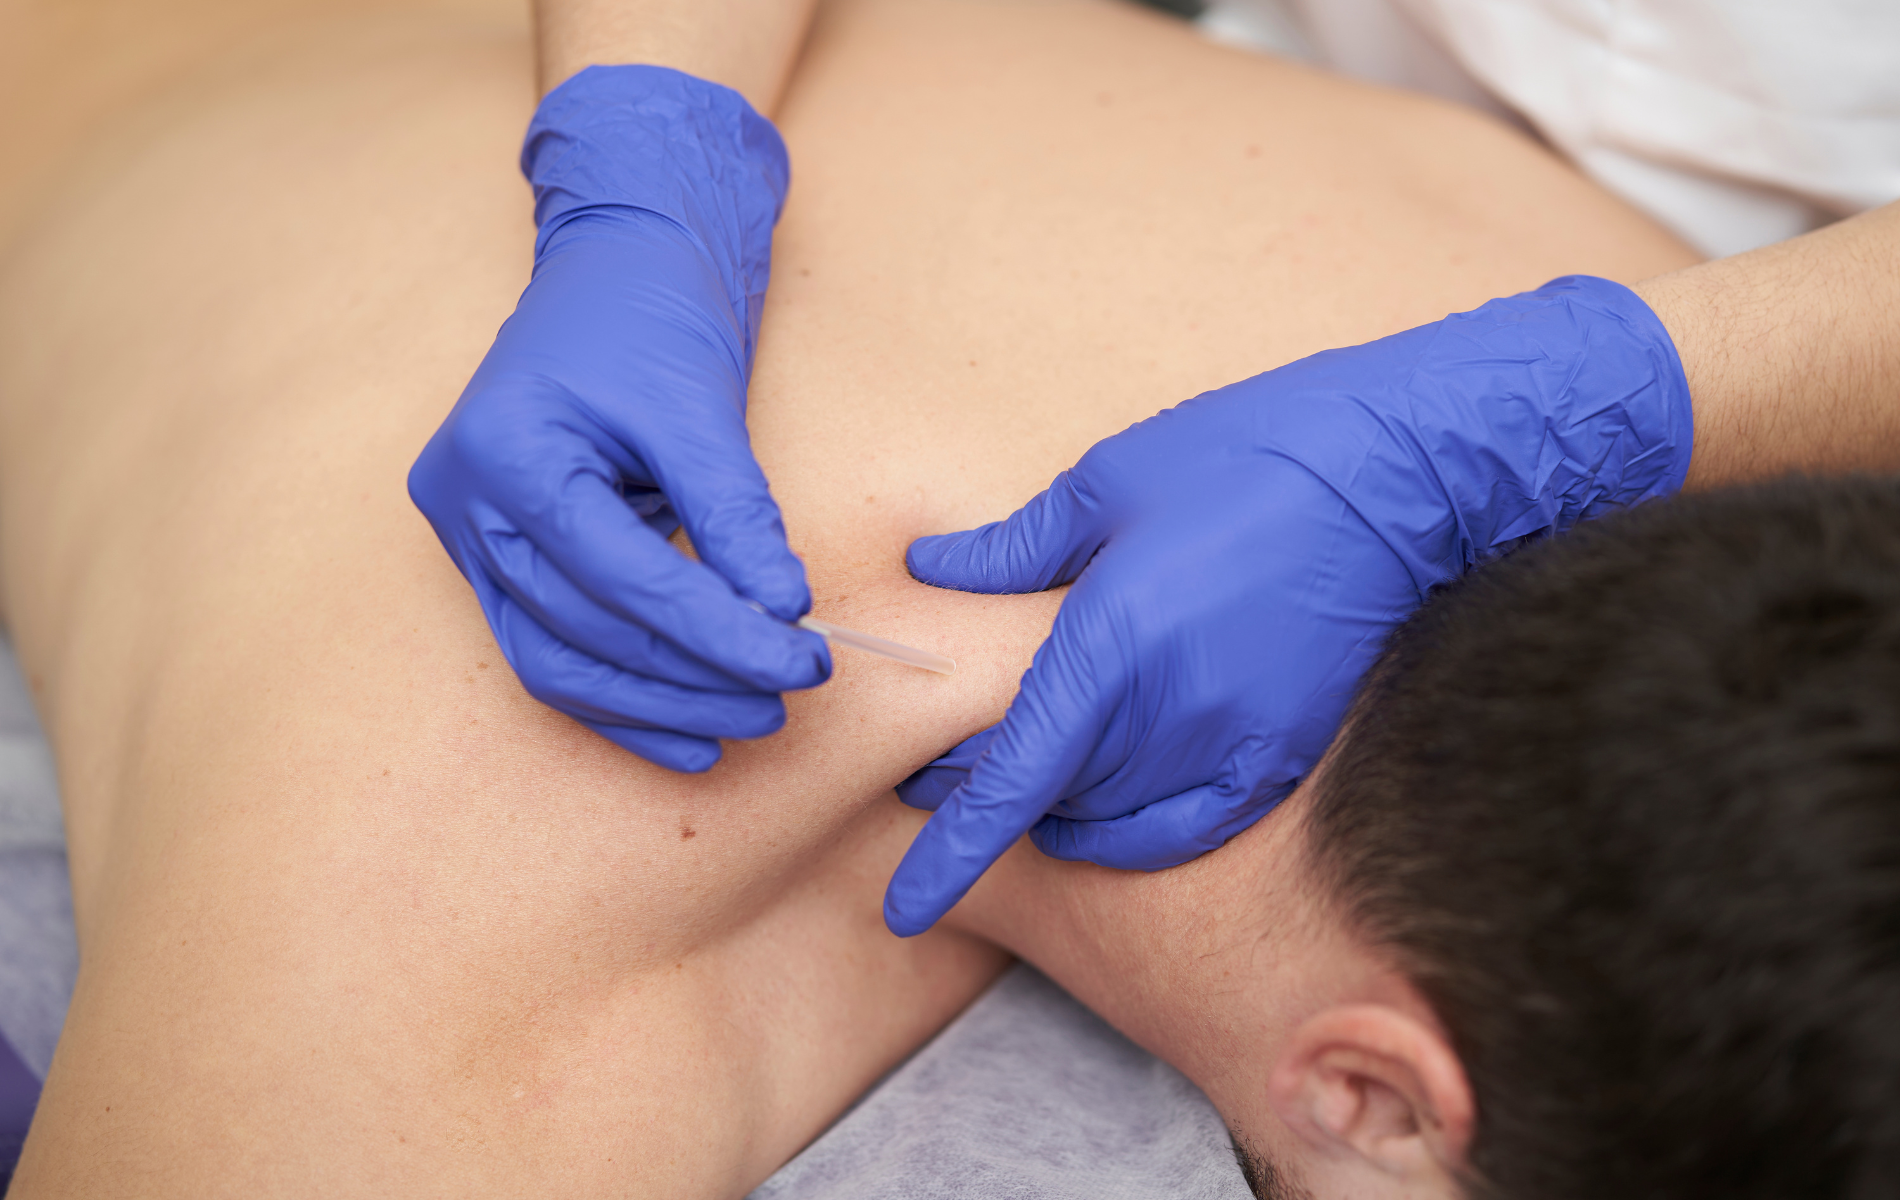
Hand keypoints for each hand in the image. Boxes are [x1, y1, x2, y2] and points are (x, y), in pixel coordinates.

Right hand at [409, 65, 828, 772]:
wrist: (614, 260)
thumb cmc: (651, 311)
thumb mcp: (701, 403)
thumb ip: (736, 514)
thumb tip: (784, 613)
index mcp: (505, 451)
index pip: (621, 575)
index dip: (717, 630)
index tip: (803, 657)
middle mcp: (464, 503)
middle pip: (585, 629)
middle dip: (693, 675)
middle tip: (787, 695)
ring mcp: (468, 536)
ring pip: (560, 660)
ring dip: (659, 703)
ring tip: (751, 719)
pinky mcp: (498, 558)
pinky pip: (553, 651)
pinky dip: (623, 699)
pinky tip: (692, 736)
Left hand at [885, 276, 1692, 933]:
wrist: (1394, 474)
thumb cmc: (1244, 458)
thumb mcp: (1107, 484)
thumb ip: (1013, 550)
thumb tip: (932, 570)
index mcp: (1112, 640)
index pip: (1014, 777)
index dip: (954, 847)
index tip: (905, 905)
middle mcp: (1171, 710)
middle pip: (1055, 797)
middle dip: (990, 787)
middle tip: (946, 760)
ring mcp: (1233, 741)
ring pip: (1115, 815)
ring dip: (1061, 804)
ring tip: (1032, 765)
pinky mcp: (1281, 753)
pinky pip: (1189, 826)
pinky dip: (1136, 831)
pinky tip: (1104, 811)